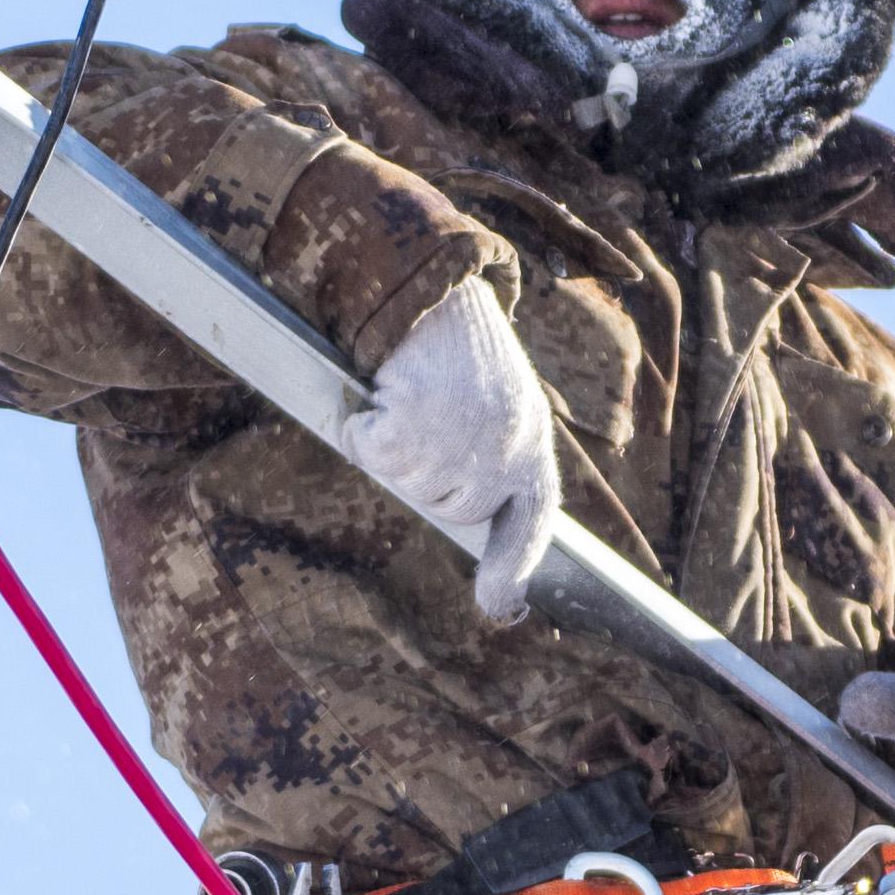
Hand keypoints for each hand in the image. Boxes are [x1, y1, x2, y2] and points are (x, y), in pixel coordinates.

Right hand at [352, 284, 563, 626]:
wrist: (436, 287)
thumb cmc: (462, 349)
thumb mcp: (500, 406)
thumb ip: (494, 466)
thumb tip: (482, 553)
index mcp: (533, 445)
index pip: (532, 522)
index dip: (514, 570)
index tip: (502, 608)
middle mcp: (506, 450)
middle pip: (450, 506)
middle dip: (426, 474)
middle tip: (427, 418)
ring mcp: (461, 442)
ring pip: (405, 479)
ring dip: (392, 443)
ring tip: (412, 392)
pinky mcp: (416, 426)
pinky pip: (370, 450)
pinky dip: (361, 424)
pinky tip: (383, 389)